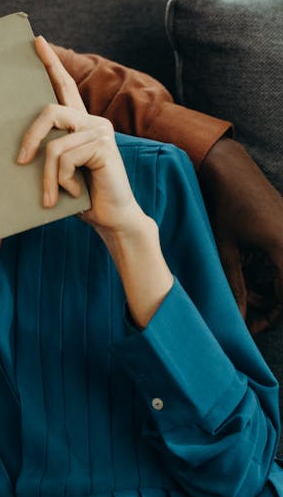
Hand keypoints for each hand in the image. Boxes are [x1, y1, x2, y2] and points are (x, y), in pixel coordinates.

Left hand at [18, 36, 144, 235]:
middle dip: (30, 137)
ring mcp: (100, 131)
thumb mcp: (58, 170)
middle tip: (21, 161)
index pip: (64, 86)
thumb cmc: (82, 196)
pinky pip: (65, 157)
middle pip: (49, 111)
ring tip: (51, 196)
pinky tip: (75, 192)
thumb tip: (19, 148)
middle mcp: (92, 121)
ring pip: (54, 143)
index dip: (51, 63)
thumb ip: (48, 151)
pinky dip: (62, 180)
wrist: (112, 218)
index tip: (38, 41)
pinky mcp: (104, 146)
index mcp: (80, 123)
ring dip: (47, 176)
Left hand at [198, 138, 282, 333]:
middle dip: (271, 305)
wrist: (230, 168)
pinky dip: (273, 273)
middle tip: (248, 315)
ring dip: (272, 290)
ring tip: (247, 296)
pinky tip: (251, 277)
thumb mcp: (226, 249)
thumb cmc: (225, 205)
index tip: (251, 328)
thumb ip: (235, 285)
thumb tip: (238, 317)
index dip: (270, 317)